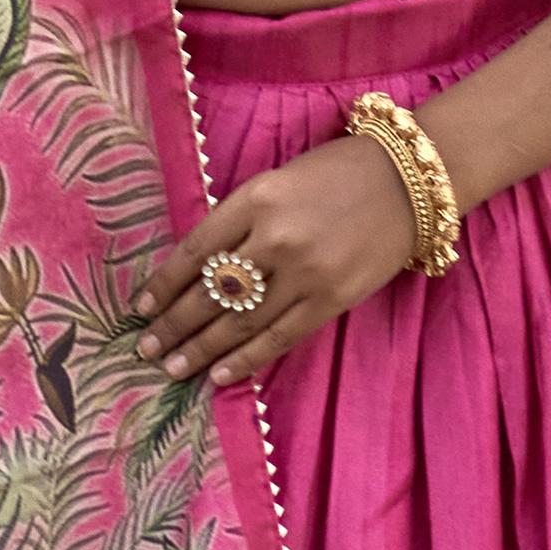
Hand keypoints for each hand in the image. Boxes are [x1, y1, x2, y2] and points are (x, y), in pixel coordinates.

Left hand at [135, 132, 430, 386]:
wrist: (408, 180)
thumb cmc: (337, 174)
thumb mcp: (277, 181)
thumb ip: (240, 221)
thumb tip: (199, 272)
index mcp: (256, 198)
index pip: (195, 251)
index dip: (165, 285)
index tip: (142, 308)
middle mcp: (276, 237)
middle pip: (211, 292)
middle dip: (174, 325)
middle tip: (146, 349)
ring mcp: (305, 272)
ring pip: (240, 322)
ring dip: (201, 349)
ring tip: (173, 368)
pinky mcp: (332, 299)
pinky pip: (279, 337)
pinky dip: (246, 359)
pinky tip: (220, 374)